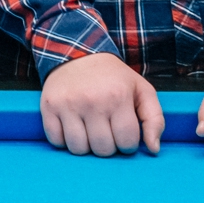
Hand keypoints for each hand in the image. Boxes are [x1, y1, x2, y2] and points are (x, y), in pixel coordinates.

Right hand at [39, 51, 163, 156]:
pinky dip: (64, 140)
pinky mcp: (49, 106)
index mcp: (118, 97)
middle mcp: (92, 100)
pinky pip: (56, 141)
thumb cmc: (113, 77)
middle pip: (102, 149)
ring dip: (85, 145)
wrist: (77, 53)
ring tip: (88, 129)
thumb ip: (155, 119)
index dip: (127, 143)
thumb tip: (153, 149)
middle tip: (105, 129)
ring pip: (79, 149)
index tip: (122, 131)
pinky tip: (71, 126)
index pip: (126, 142)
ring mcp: (68, 104)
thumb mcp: (141, 90)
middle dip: (107, 145)